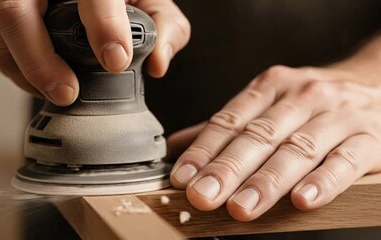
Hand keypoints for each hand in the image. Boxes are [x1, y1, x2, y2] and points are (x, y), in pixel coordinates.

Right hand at [0, 0, 189, 105]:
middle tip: (67, 93)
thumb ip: (162, 26)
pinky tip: (36, 77)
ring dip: (24, 70)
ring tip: (55, 90)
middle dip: (40, 62)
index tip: (116, 60)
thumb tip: (158, 63)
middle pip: (17, 11)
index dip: (104, 25)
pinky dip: (13, 63)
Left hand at [169, 65, 380, 220]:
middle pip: (259, 135)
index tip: (183, 177)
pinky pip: (345, 161)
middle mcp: (302, 96)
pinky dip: (323, 181)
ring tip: (241, 206)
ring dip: (267, 181)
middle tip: (203, 196)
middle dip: (228, 168)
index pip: (230, 120)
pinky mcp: (369, 138)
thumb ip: (225, 128)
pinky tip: (302, 200)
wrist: (375, 85)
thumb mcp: (268, 105)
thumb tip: (175, 149)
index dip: (204, 150)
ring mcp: (337, 116)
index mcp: (271, 87)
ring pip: (297, 150)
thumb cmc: (311, 104)